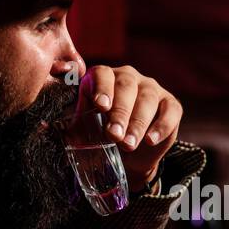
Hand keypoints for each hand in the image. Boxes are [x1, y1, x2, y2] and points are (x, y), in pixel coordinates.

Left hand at [79, 65, 181, 190]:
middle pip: (126, 87)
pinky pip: (170, 111)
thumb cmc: (104, 134)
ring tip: (129, 144)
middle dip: (120, 112)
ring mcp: (152, 89)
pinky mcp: (171, 104)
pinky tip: (151, 140)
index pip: (103, 74)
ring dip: (138, 123)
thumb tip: (57, 133)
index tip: (100, 106)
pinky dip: (161, 126)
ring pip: (147, 99)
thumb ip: (76, 128)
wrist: (129, 154)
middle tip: (114, 135)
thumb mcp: (87, 129)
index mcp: (104, 78)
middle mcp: (129, 78)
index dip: (102, 88)